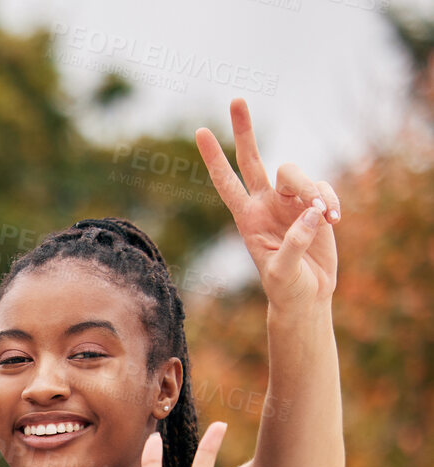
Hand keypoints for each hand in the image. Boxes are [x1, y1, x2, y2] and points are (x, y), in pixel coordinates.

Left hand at [196, 98, 338, 308]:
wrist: (307, 295)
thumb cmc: (286, 288)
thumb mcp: (283, 272)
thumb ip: (296, 243)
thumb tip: (313, 212)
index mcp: (246, 218)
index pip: (226, 182)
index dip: (214, 158)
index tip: (200, 131)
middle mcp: (265, 203)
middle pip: (252, 159)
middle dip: (244, 130)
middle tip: (236, 100)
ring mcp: (290, 201)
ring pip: (295, 173)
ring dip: (311, 190)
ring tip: (325, 216)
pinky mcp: (315, 204)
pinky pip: (322, 188)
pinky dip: (330, 200)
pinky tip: (335, 219)